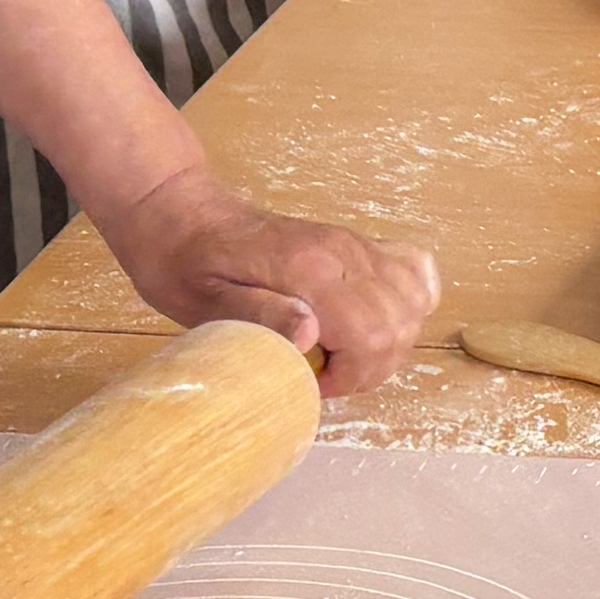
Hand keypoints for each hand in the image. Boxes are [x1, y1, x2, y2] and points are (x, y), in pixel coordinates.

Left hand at [90, 166, 442, 393]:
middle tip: (325, 373)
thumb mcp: (203, 301)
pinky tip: (375, 321)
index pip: (371, 332)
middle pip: (399, 323)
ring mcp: (356, 244)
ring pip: (415, 300)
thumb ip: (260, 315)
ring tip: (345, 352)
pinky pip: (415, 272)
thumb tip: (310, 336)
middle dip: (372, 366)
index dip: (353, 374)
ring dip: (390, 341)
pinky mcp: (360, 244)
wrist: (184, 217)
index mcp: (306, 267)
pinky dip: (409, 304)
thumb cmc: (185, 265)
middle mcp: (344, 251)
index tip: (314, 380)